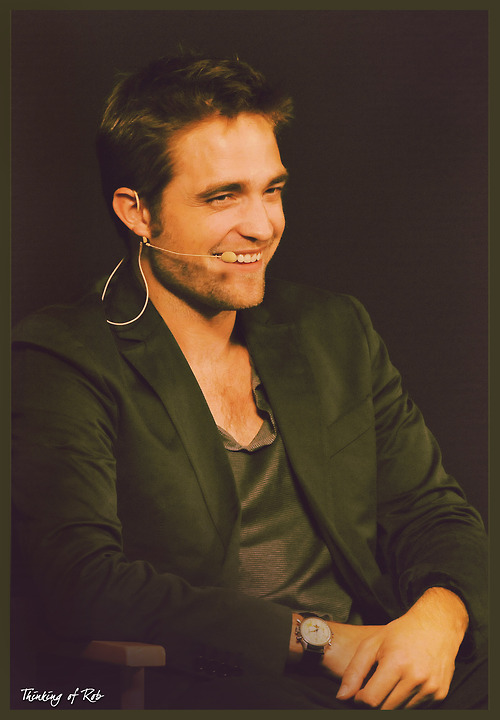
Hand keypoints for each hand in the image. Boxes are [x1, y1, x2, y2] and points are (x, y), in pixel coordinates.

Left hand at [324, 588, 467, 708]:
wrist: (437, 625)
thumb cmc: (401, 632)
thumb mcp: (372, 643)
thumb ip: (354, 671)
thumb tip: (342, 697)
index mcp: (396, 663)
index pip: (371, 699)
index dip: (360, 699)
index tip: (359, 692)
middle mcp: (416, 678)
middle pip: (385, 709)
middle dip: (374, 702)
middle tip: (372, 688)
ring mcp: (430, 688)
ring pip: (400, 712)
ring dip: (390, 703)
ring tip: (389, 684)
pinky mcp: (440, 694)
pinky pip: (415, 709)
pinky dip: (405, 702)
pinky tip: (404, 685)